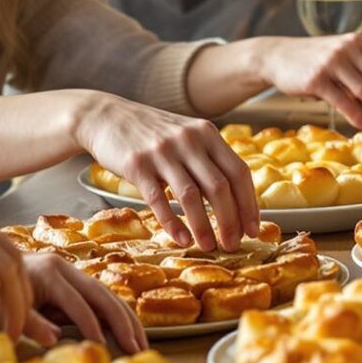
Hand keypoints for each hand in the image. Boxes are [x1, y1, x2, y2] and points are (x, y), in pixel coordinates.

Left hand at [22, 250, 148, 353]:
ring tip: (141, 346)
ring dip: (128, 321)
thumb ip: (30, 323)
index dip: (91, 326)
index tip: (103, 349)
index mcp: (49, 273)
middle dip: (122, 323)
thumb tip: (55, 339)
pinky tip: (130, 334)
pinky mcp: (76, 282)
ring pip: (109, 295)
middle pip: (103, 295)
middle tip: (136, 349)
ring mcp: (73, 273)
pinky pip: (103, 299)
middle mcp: (65, 268)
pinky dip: (119, 317)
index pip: (78, 303)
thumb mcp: (6, 312)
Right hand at [74, 95, 257, 249]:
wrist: (107, 116)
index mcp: (208, 133)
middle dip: (231, 221)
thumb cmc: (152, 133)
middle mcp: (189, 140)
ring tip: (209, 246)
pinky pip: (158, 200)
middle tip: (234, 244)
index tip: (254, 228)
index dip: (249, 204)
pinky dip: (172, 223)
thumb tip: (236, 201)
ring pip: (191, 196)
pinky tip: (181, 239)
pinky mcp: (137, 164)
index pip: (239, 172)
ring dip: (203, 226)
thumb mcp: (188, 135)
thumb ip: (210, 160)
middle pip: (220, 187)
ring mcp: (162, 151)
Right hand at [256, 34, 361, 133]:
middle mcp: (348, 49)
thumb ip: (358, 74)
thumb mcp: (338, 59)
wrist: (275, 56)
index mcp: (357, 44)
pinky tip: (361, 126)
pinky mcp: (316, 78)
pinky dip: (357, 116)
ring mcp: (332, 62)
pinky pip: (344, 100)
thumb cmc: (310, 63)